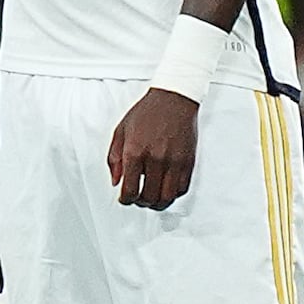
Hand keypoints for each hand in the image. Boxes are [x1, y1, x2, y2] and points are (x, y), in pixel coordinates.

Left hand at [105, 89, 200, 209]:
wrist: (173, 100)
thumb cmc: (145, 113)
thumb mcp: (120, 132)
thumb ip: (114, 159)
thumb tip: (116, 181)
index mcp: (135, 152)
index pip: (130, 190)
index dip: (125, 200)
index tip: (124, 199)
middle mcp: (156, 159)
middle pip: (149, 197)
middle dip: (140, 203)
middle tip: (137, 199)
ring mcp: (175, 161)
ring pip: (167, 197)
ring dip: (157, 203)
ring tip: (151, 199)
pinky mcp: (188, 161)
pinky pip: (182, 188)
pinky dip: (172, 194)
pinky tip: (165, 189)